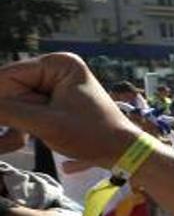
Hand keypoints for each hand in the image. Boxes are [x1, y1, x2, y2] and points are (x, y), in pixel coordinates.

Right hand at [0, 53, 143, 167]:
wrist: (121, 151)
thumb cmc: (93, 135)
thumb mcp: (47, 124)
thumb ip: (9, 112)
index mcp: (59, 64)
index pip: (9, 75)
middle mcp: (56, 68)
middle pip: (12, 88)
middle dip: (10, 112)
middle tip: (19, 134)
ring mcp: (55, 83)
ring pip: (17, 101)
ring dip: (16, 122)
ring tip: (22, 139)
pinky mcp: (55, 100)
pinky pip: (27, 109)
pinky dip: (23, 125)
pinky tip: (20, 140)